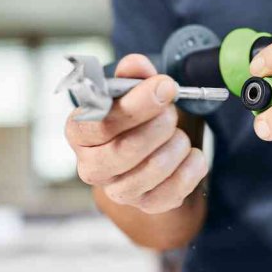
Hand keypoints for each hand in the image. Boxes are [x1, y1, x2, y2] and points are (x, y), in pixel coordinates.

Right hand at [65, 54, 207, 213]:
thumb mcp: (130, 90)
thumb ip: (132, 75)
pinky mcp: (146, 205)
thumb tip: (136, 65)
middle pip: (126, 150)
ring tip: (178, 133)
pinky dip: (192, 166)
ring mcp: (118, 191)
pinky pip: (176, 189)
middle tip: (172, 111)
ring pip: (154, 169)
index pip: (101, 123)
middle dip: (160, 125)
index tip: (165, 86)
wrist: (149, 151)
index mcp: (79, 132)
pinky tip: (190, 154)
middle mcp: (91, 166)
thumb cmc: (134, 117)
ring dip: (177, 144)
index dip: (137, 105)